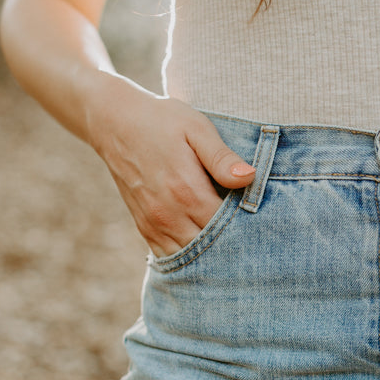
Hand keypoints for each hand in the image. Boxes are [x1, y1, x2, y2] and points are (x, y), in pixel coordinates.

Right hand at [84, 74, 255, 256]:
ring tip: (234, 248)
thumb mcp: (196, 129)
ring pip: (190, 257)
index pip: (227, 227)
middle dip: (234, 246)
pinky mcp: (144, 227)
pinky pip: (169, 256)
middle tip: (255, 241)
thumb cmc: (163, 121)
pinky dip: (189, 258)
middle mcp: (168, 214)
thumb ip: (222, 158)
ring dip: (212, 256)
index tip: (265, 224)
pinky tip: (207, 251)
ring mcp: (154, 224)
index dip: (249, 229)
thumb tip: (250, 177)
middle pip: (211, 248)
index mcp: (186, 190)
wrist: (114, 122)